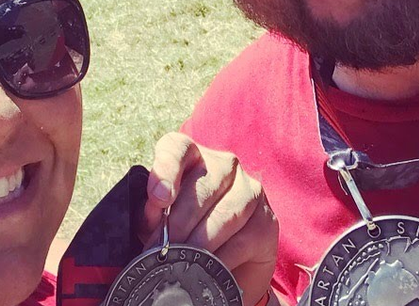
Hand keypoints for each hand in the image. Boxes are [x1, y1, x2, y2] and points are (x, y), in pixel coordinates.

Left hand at [144, 132, 279, 305]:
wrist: (226, 264)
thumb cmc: (184, 233)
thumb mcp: (159, 221)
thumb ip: (152, 214)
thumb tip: (152, 219)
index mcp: (192, 156)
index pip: (178, 148)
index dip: (167, 169)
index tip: (159, 198)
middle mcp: (224, 165)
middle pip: (201, 188)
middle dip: (178, 224)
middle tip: (161, 250)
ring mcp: (250, 190)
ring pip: (224, 215)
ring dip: (199, 244)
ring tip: (182, 261)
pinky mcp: (267, 220)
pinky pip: (242, 241)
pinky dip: (220, 259)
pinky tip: (208, 270)